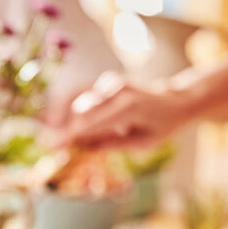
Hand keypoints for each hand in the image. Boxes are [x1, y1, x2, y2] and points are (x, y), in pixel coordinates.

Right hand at [62, 71, 192, 149]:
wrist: (176, 100)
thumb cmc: (161, 126)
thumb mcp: (143, 144)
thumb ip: (114, 145)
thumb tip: (87, 148)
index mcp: (129, 108)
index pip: (91, 123)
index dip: (69, 135)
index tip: (52, 145)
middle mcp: (118, 91)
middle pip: (81, 112)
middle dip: (70, 130)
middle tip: (60, 148)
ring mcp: (113, 83)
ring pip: (83, 106)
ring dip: (83, 125)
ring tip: (103, 137)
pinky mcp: (109, 80)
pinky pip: (90, 101)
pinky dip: (91, 116)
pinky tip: (112, 123)